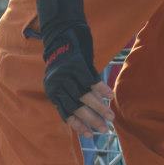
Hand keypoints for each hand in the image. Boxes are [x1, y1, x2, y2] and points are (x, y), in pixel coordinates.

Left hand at [37, 0, 113, 133]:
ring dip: (99, 108)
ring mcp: (66, 74)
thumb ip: (72, 91)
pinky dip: (101, 89)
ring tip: (110, 116)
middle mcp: (57, 84)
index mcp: (52, 90)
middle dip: (91, 120)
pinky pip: (91, 80)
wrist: (62, 30)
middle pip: (75, 107)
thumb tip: (88, 108)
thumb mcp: (63, 76)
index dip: (77, 124)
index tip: (88, 135)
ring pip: (84, 96)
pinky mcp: (76, 64)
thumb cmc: (65, 56)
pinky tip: (110, 96)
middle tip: (104, 129)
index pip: (64, 113)